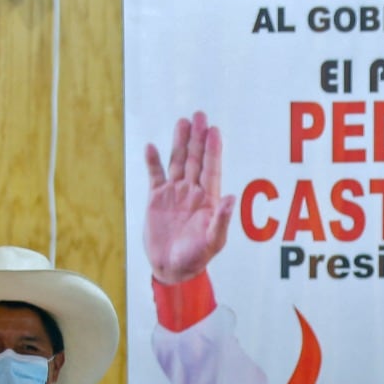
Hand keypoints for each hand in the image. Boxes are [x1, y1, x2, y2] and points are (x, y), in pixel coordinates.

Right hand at [144, 111, 233, 284]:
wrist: (172, 268)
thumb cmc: (196, 258)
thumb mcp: (213, 242)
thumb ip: (221, 220)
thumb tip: (231, 198)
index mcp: (208, 199)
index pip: (211, 168)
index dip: (213, 149)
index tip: (213, 130)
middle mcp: (192, 192)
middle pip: (195, 159)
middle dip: (197, 137)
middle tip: (199, 115)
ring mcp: (174, 193)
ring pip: (177, 162)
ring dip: (179, 143)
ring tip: (181, 122)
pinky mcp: (156, 199)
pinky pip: (155, 175)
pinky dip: (154, 162)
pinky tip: (152, 147)